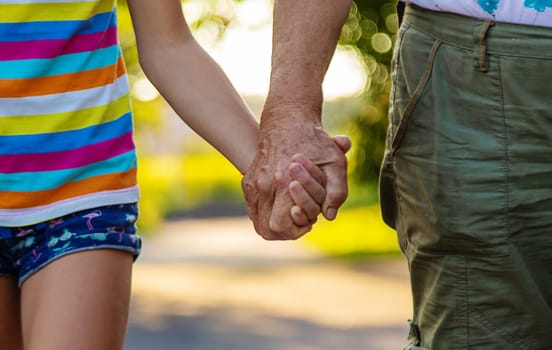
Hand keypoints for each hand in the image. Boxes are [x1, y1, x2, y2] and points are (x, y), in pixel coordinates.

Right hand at [241, 105, 348, 239]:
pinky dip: (266, 214)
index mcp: (282, 182)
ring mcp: (253, 184)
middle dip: (286, 232)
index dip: (297, 230)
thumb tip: (329, 215)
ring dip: (275, 225)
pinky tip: (282, 206)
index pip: (281, 226)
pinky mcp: (247, 182)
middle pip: (267, 230)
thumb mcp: (335, 162)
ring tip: (292, 215)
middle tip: (301, 221)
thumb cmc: (314, 141)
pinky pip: (253, 210)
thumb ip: (336, 191)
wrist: (287, 120)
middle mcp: (263, 185)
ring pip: (258, 222)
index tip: (309, 221)